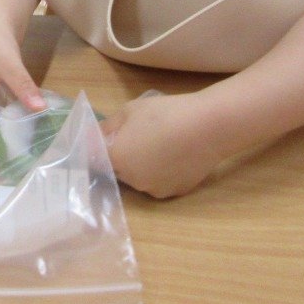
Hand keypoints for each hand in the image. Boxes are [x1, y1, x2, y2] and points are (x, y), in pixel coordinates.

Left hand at [100, 91, 220, 198]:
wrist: (208, 128)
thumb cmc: (165, 114)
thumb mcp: (129, 111)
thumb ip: (108, 126)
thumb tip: (94, 136)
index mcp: (117, 159)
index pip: (96, 158)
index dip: (97, 148)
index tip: (105, 138)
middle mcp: (133, 181)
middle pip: (117, 170)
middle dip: (120, 156)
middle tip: (134, 136)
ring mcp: (155, 189)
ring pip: (139, 178)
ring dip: (140, 166)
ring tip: (157, 144)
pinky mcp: (175, 192)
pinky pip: (159, 182)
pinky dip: (160, 172)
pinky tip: (172, 155)